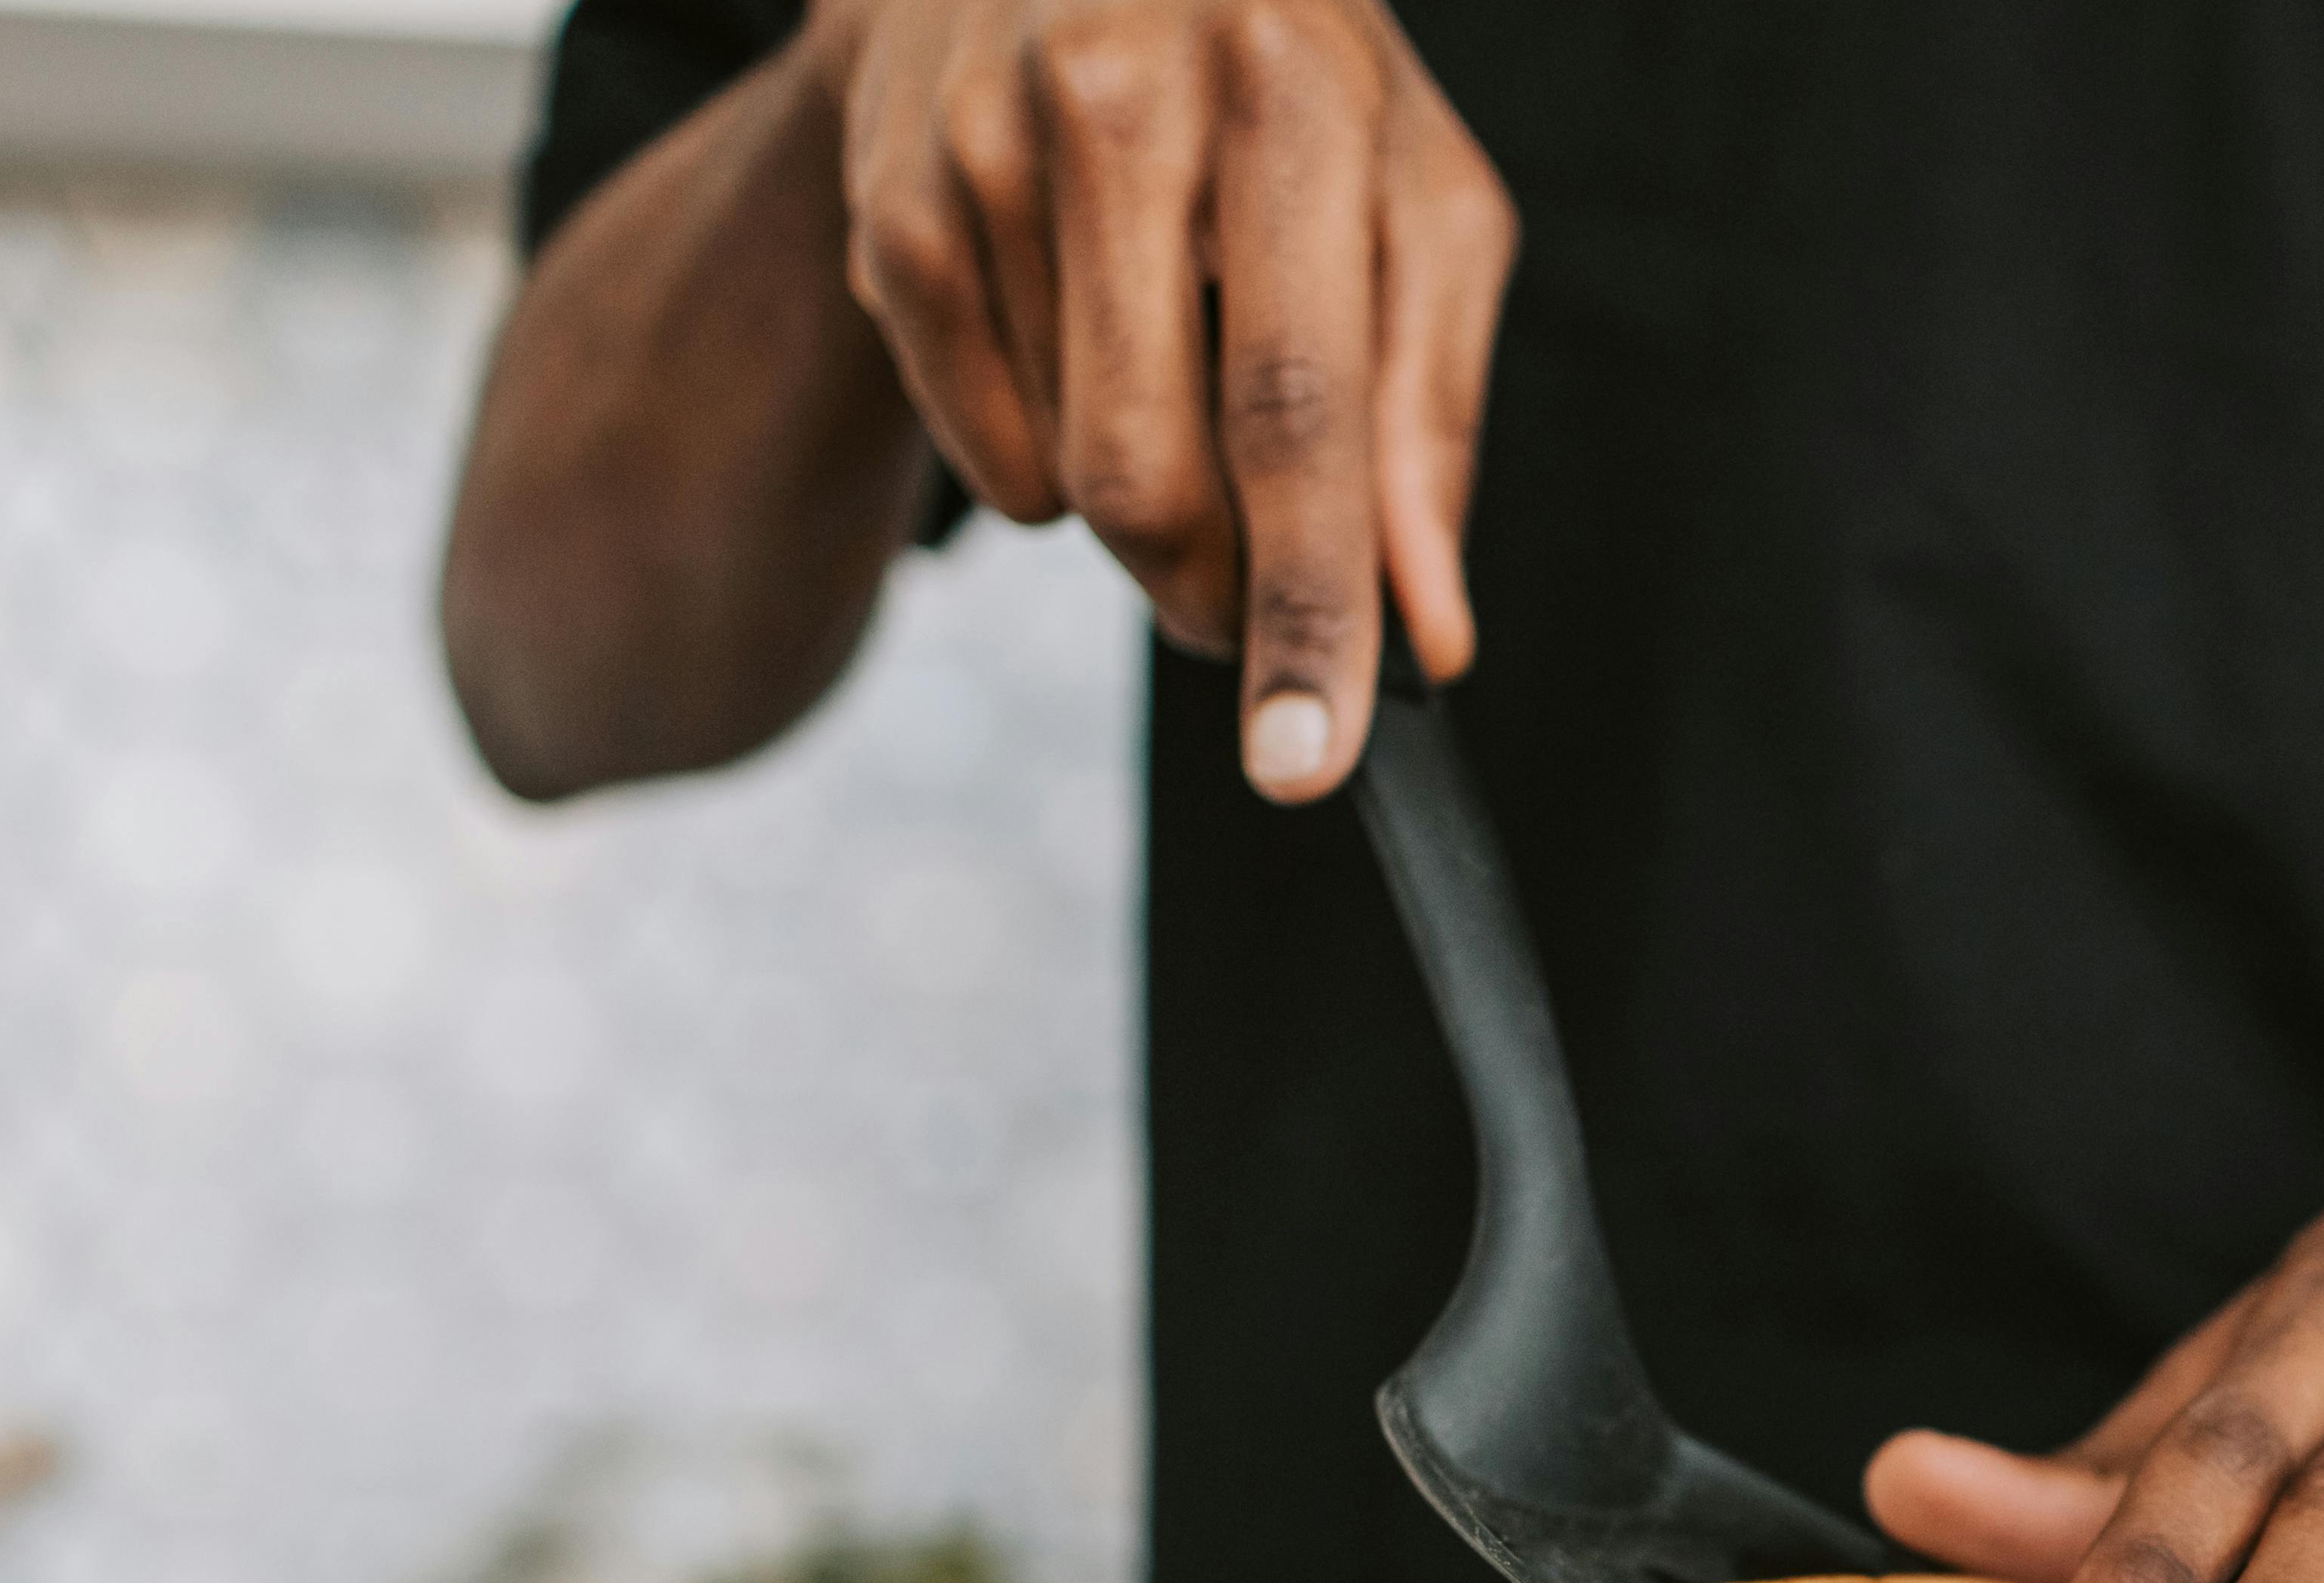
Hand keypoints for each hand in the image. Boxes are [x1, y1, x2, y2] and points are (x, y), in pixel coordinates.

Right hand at [810, 0, 1514, 800]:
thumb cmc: (1288, 82)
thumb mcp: (1418, 206)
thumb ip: (1434, 414)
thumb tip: (1428, 630)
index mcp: (1289, 97)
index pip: (1300, 409)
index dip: (1308, 603)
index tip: (1307, 757)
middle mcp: (1120, 99)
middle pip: (1152, 474)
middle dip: (1216, 588)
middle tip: (1257, 588)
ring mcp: (979, 147)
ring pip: (1067, 477)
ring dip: (1142, 503)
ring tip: (1175, 366)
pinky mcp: (889, 207)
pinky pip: (982, 455)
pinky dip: (1049, 461)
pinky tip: (1083, 345)